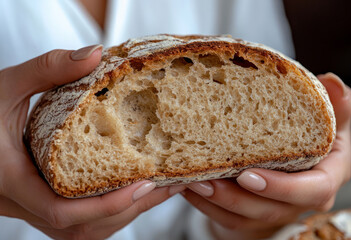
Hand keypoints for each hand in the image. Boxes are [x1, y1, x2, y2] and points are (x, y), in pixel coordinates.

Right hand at [0, 45, 183, 239]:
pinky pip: (75, 222)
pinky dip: (104, 212)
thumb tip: (95, 54)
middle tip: (166, 186)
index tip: (146, 184)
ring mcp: (27, 208)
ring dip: (120, 214)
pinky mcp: (34, 203)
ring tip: (155, 190)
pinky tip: (126, 191)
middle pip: (82, 227)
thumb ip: (47, 69)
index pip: (63, 211)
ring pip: (81, 231)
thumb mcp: (5, 86)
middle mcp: (19, 204)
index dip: (107, 204)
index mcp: (11, 180)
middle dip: (128, 210)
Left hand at [183, 73, 350, 239]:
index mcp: (325, 176)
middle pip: (270, 209)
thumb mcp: (325, 123)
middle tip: (204, 179)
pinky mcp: (251, 216)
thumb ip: (334, 107)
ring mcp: (273, 211)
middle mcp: (299, 199)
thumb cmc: (307, 140)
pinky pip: (226, 219)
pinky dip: (205, 205)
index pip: (313, 190)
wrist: (289, 164)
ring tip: (188, 182)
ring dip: (213, 201)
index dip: (281, 187)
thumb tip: (332, 81)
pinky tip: (186, 187)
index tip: (247, 175)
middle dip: (234, 197)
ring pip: (243, 217)